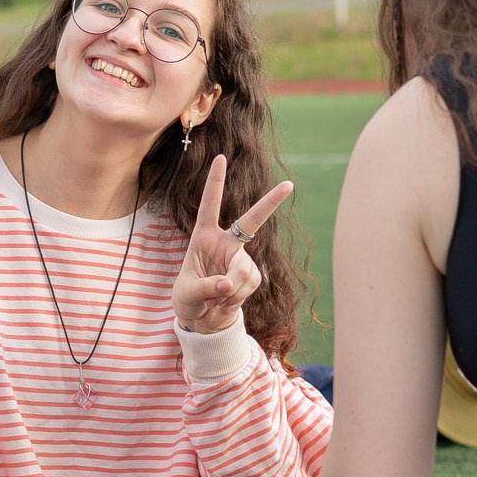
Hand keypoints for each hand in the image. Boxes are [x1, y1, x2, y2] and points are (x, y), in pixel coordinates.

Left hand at [171, 154, 293, 335]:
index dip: (215, 182)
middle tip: (289, 185)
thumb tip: (229, 283)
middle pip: (252, 221)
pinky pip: (249, 283)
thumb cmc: (188, 299)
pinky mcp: (252, 275)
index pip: (210, 205)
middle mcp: (226, 242)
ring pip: (245, 270)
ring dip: (231, 289)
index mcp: (204, 237)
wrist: (203, 319)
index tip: (221, 158)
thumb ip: (206, 287)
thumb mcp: (188, 294)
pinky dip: (237, 296)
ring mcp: (241, 258)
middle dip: (270, 203)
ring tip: (216, 299)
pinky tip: (226, 300)